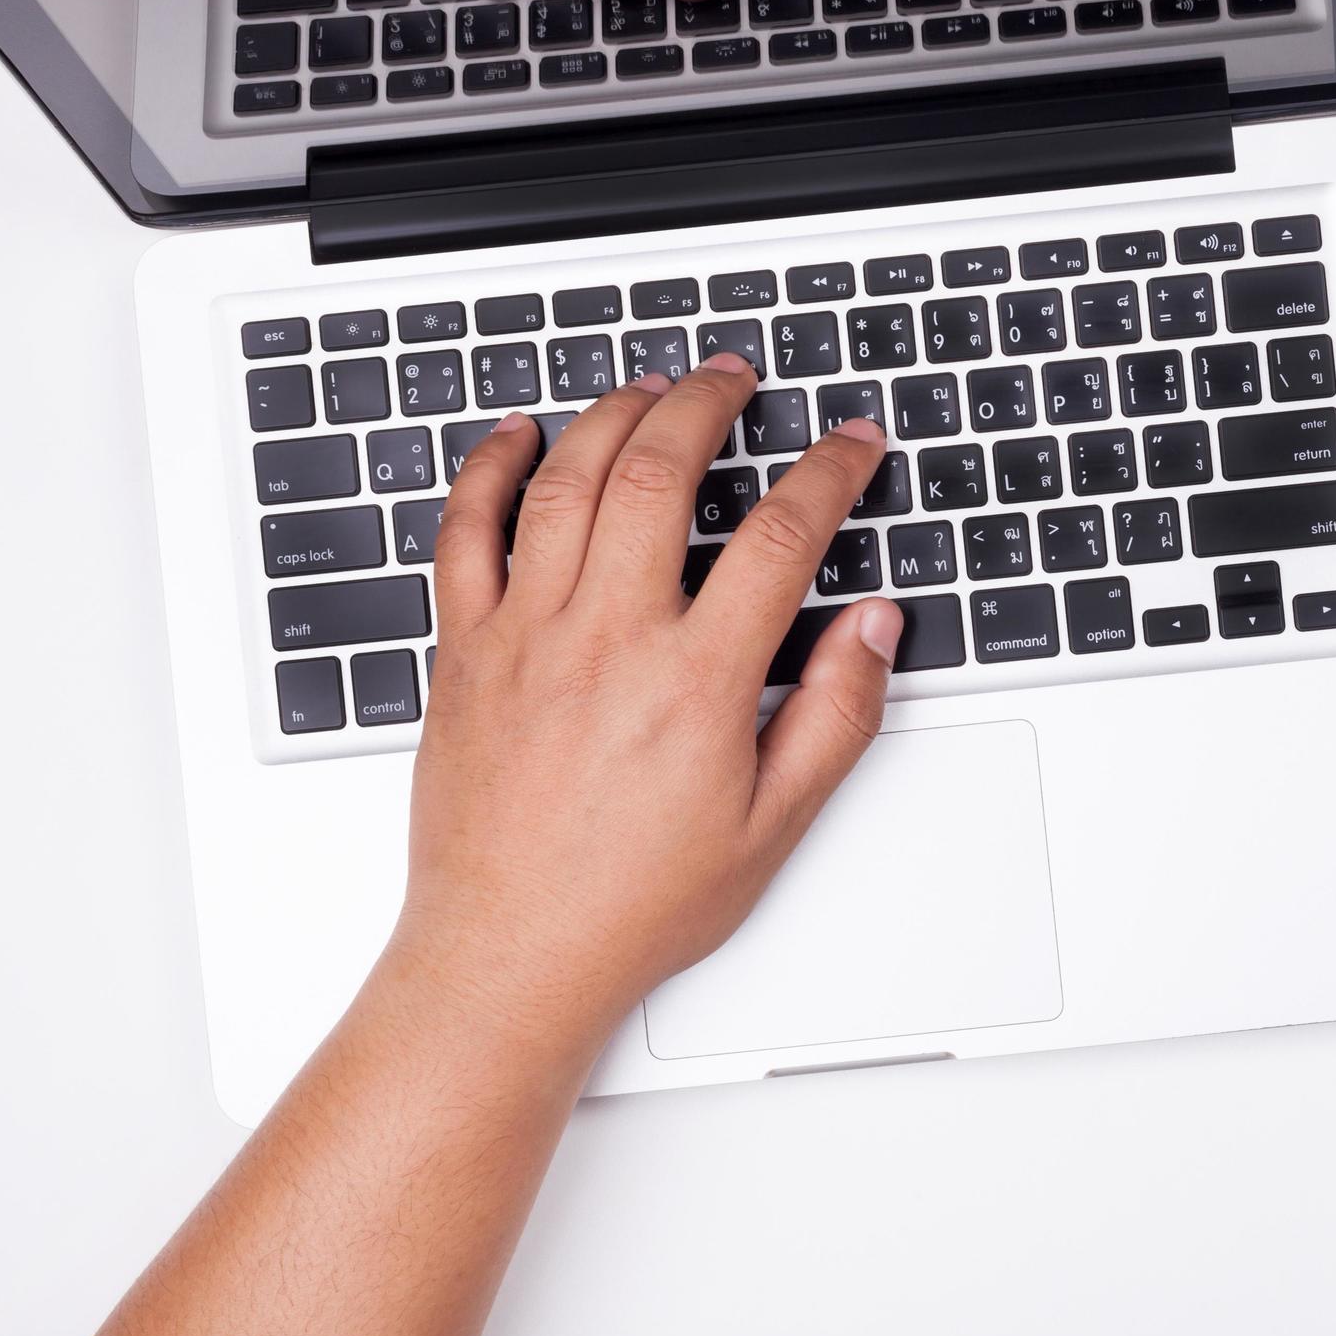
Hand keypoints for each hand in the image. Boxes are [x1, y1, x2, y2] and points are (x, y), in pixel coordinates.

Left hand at [392, 353, 902, 1048]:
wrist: (509, 958)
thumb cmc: (633, 904)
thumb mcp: (772, 825)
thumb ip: (835, 716)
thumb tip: (872, 627)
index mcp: (695, 682)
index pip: (780, 537)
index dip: (829, 472)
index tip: (852, 443)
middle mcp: (606, 640)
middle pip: (661, 471)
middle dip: (707, 404)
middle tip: (736, 378)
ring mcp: (525, 637)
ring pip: (567, 481)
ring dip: (614, 414)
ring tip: (653, 387)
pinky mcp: (463, 653)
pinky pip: (464, 533)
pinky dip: (489, 469)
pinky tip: (521, 436)